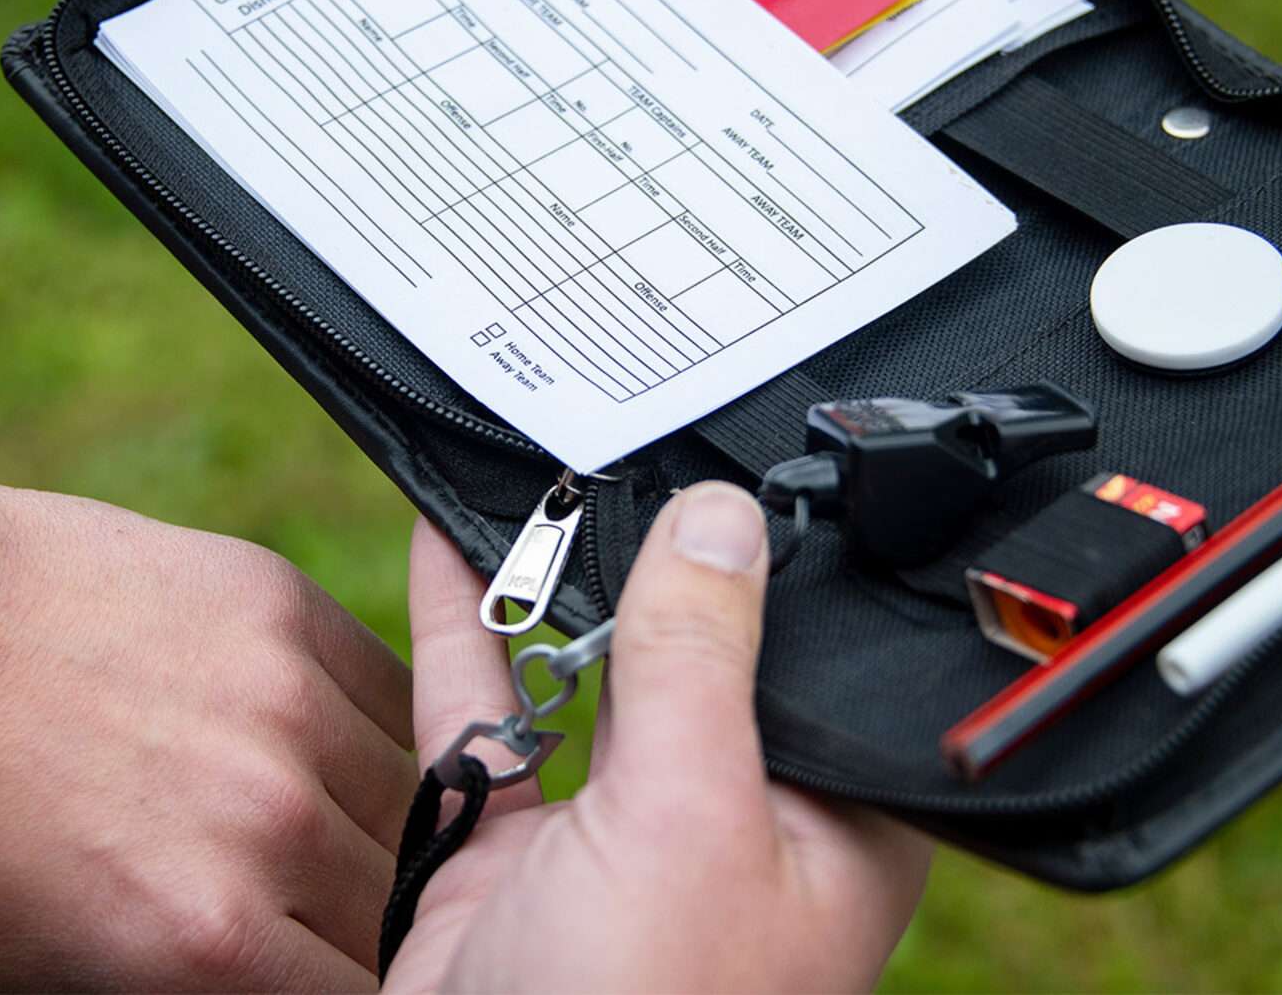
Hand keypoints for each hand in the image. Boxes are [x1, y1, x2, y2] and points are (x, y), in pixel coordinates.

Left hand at [0, 483, 418, 991]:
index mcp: (198, 943)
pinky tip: (312, 741)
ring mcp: (285, 701)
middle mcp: (267, 823)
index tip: (309, 973)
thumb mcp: (0, 979)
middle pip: (401, 906)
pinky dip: (369, 728)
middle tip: (302, 906)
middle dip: (357, 918)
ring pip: (418, 795)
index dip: (339, 992)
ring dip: (378, 821)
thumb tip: (247, 986)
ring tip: (308, 821)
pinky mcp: (281, 605)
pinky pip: (390, 691)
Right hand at [386, 482, 931, 992]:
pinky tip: (451, 541)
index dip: (795, 562)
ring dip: (558, 579)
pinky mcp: (508, 848)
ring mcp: (611, 835)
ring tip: (542, 463)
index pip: (830, 660)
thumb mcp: (689, 821)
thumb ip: (699, 664)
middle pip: (701, 653)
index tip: (757, 455)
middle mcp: (722, 821)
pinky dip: (464, 626)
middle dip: (661, 553)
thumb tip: (722, 521)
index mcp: (821, 826)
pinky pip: (486, 711)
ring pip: (587, 671)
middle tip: (630, 432)